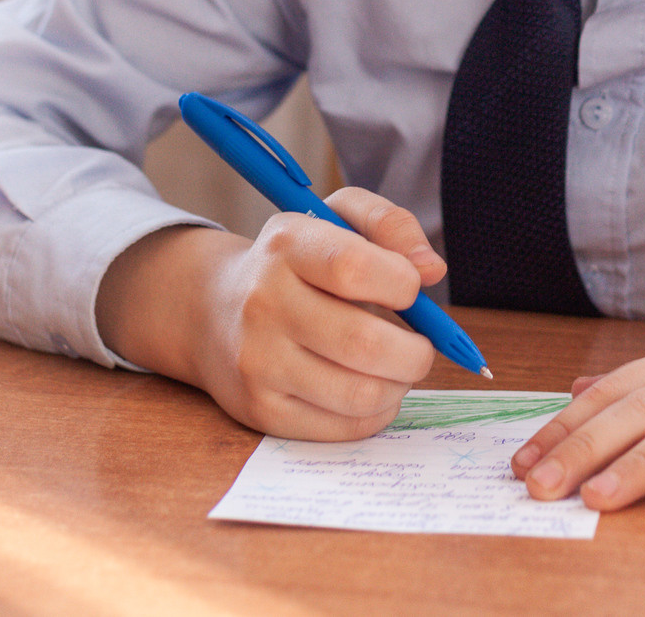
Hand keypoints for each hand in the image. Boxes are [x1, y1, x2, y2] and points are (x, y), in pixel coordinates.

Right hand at [96, 189, 446, 440]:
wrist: (213, 312)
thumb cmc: (298, 263)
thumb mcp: (336, 218)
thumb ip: (391, 225)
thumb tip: (431, 269)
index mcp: (287, 246)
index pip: (353, 267)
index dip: (402, 282)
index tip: (410, 289)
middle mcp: (264, 304)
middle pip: (364, 343)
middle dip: (415, 351)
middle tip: (419, 346)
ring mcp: (258, 362)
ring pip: (361, 394)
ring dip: (400, 385)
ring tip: (395, 368)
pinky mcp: (262, 410)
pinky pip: (345, 427)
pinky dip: (376, 412)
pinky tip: (369, 388)